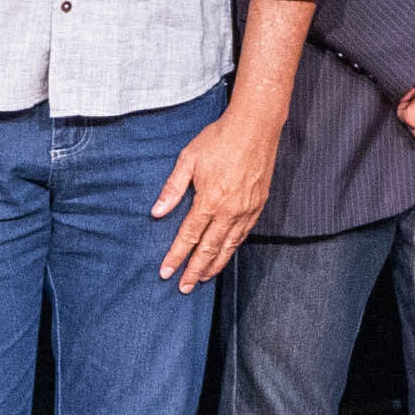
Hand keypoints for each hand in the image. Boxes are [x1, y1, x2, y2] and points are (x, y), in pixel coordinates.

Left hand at [155, 101, 287, 290]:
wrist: (255, 127)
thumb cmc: (220, 139)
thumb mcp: (189, 159)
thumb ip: (172, 188)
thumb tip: (157, 212)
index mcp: (209, 200)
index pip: (189, 237)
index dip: (176, 257)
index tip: (166, 272)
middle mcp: (229, 211)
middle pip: (209, 249)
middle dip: (194, 271)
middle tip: (184, 288)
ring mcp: (246, 210)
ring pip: (229, 246)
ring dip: (214, 265)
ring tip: (203, 278)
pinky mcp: (258, 206)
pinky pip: (243, 235)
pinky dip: (232, 249)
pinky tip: (225, 254)